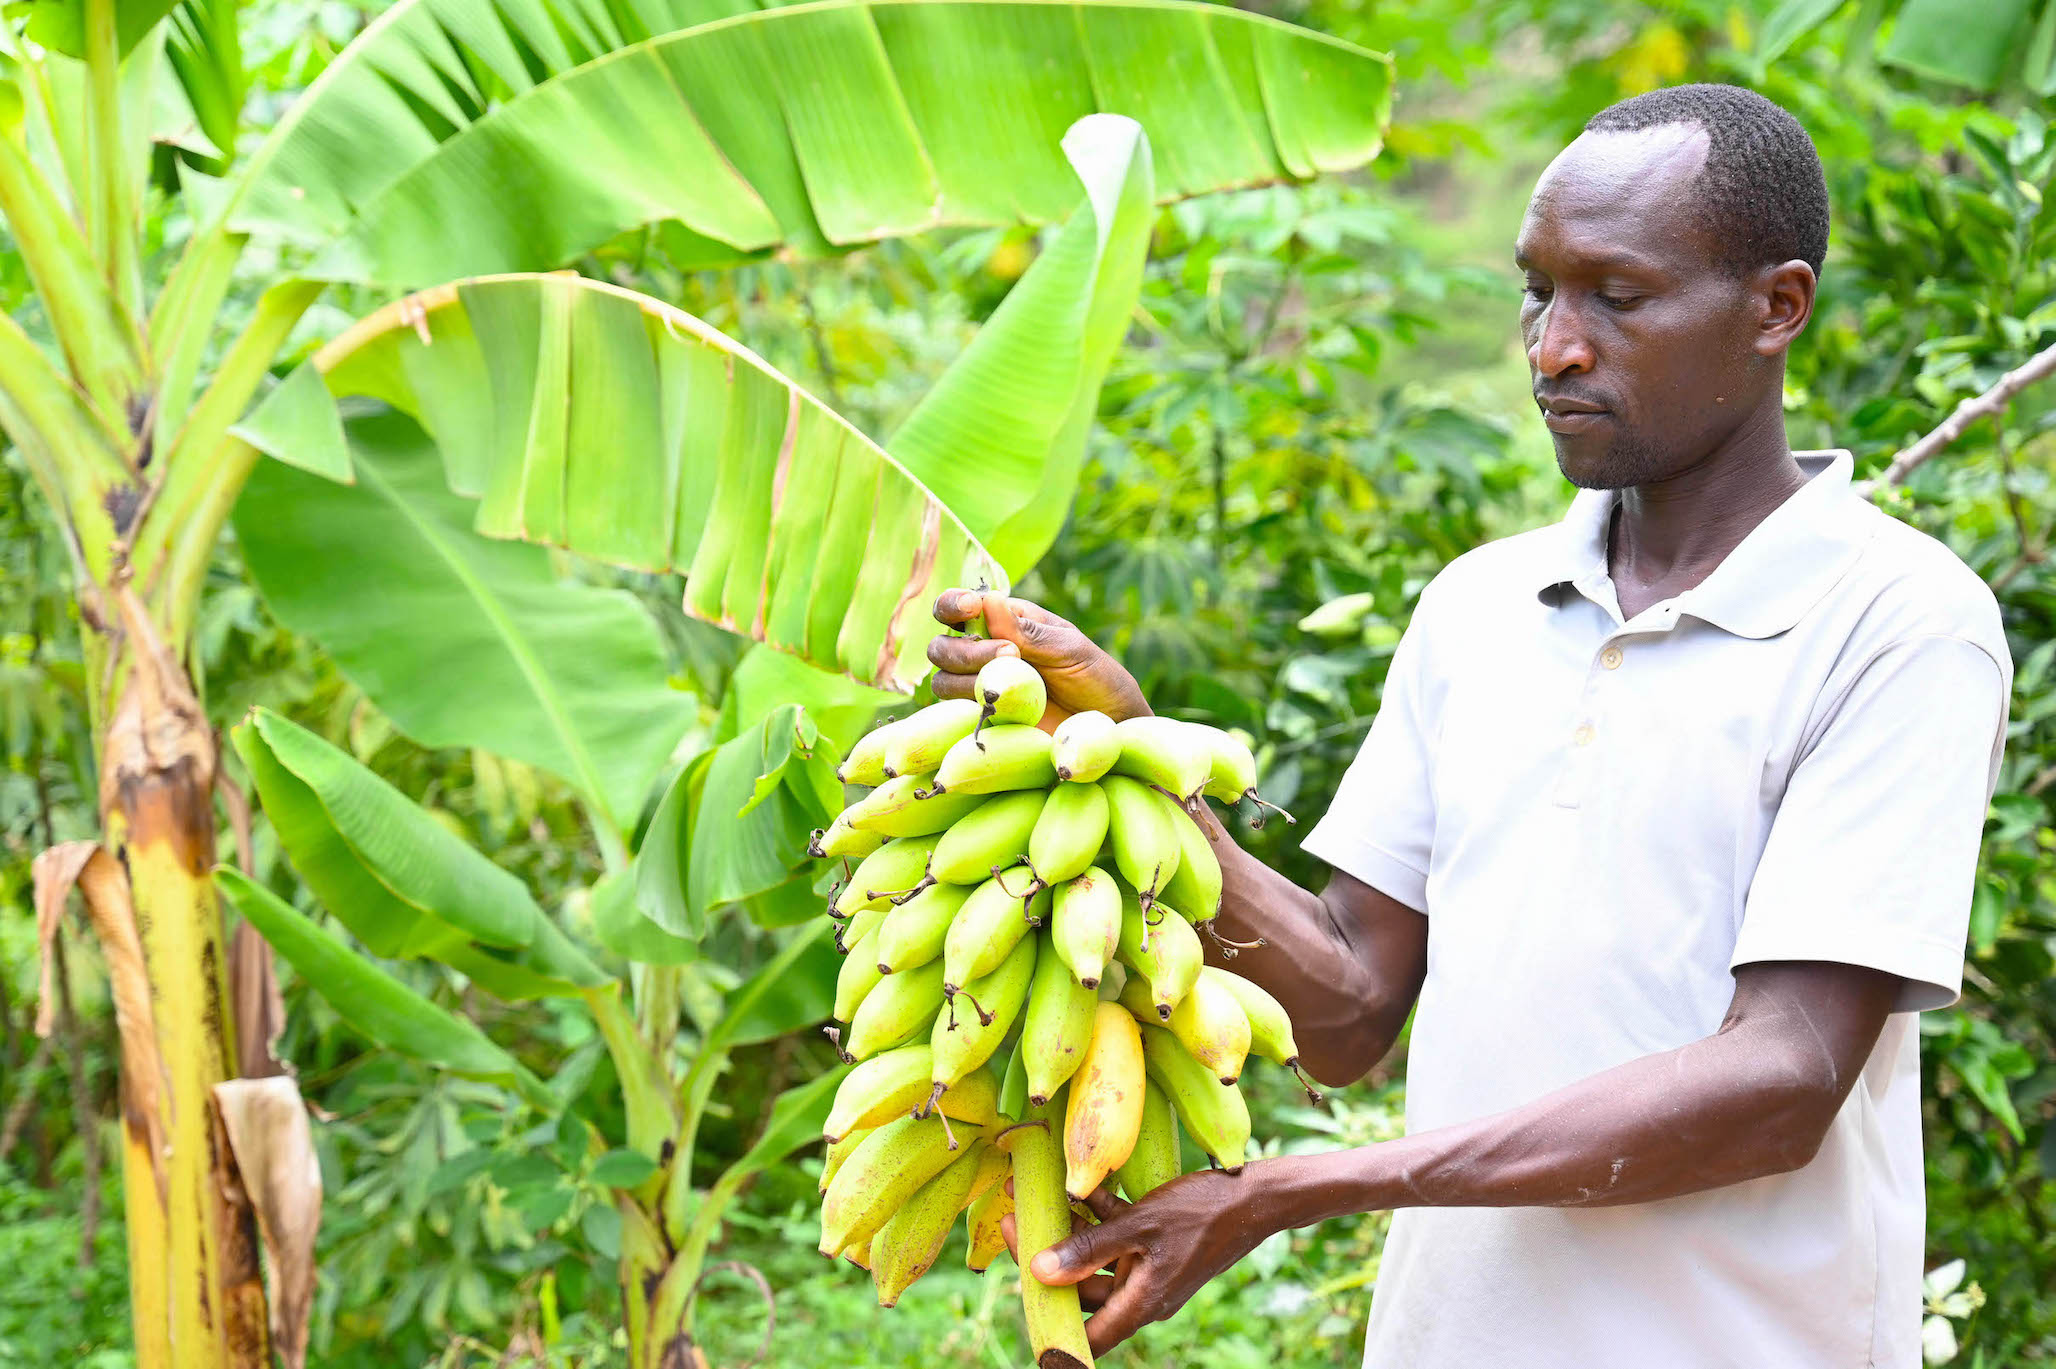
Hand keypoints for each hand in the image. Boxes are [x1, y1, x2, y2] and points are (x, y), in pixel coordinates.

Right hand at [926, 589, 1150, 728]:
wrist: (1110, 726)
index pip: (956, 606)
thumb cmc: (1094, 678)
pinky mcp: (983, 720)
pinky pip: (956, 715)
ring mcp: (979, 688)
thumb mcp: (1068, 648)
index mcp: (1001, 622)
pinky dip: (972, 708)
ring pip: (942, 681)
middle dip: (966, 650)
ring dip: (970, 678)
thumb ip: (1028, 631)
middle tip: (1011, 654)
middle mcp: (982, 653)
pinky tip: (1004, 707)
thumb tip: (989, 601)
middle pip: (940, 647)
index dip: (953, 604)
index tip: (972, 607)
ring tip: (1016, 683)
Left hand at [1000, 1166, 1279, 1356]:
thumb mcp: (1141, 1227)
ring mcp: (1147, 1267)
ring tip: (1032, 1195)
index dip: (1051, 1330)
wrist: (1257, 1196)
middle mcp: (1141, 1292)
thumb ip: (1090, 1249)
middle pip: (1080, 1290)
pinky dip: (1096, 1214)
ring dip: (1066, 1230)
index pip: (1084, 1338)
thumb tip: (1039, 1272)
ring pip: (1094, 1258)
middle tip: (1013, 1221)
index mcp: (1140, 1304)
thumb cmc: (1203, 1213)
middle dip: (1045, 1259)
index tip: (1017, 1297)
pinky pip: (1115, 1234)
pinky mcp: (1154, 1243)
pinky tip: (1075, 1184)